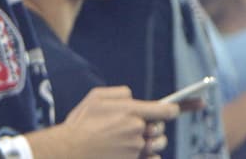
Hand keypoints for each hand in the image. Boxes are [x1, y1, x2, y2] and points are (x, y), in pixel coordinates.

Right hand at [60, 86, 177, 158]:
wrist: (70, 151)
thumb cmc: (81, 124)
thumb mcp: (96, 96)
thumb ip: (120, 92)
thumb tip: (134, 98)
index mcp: (131, 112)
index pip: (165, 110)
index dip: (174, 110)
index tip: (174, 110)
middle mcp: (137, 131)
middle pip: (160, 128)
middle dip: (154, 126)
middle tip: (138, 126)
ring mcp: (136, 150)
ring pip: (156, 145)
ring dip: (151, 142)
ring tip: (132, 141)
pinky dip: (149, 157)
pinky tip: (133, 153)